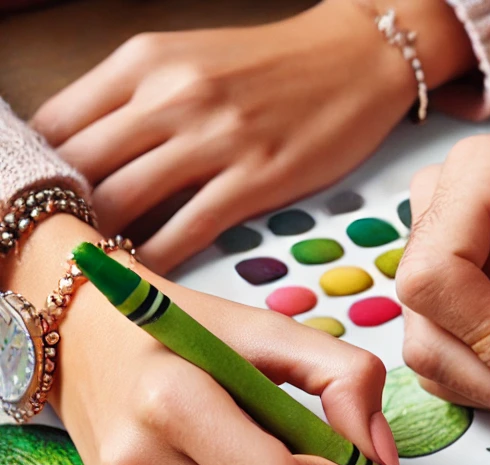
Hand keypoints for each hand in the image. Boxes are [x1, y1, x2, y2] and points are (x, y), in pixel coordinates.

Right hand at [2, 214, 397, 464]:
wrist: (83, 334)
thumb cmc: (190, 328)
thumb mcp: (274, 330)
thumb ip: (348, 380)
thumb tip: (381, 463)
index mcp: (173, 401)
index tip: (350, 460)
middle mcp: (138, 459)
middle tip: (298, 445)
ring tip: (246, 443)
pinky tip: (216, 462)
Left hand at [31, 0, 473, 272]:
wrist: (353, 59)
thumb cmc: (271, 66)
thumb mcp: (187, 60)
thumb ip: (134, 101)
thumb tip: (86, 156)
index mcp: (144, 60)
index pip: (57, 122)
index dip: (34, 172)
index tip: (28, 207)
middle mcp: (170, 94)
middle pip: (83, 166)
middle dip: (59, 212)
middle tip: (51, 249)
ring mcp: (215, 137)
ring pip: (128, 200)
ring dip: (103, 240)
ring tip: (92, 267)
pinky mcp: (258, 177)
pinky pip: (190, 228)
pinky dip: (160, 258)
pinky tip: (147, 276)